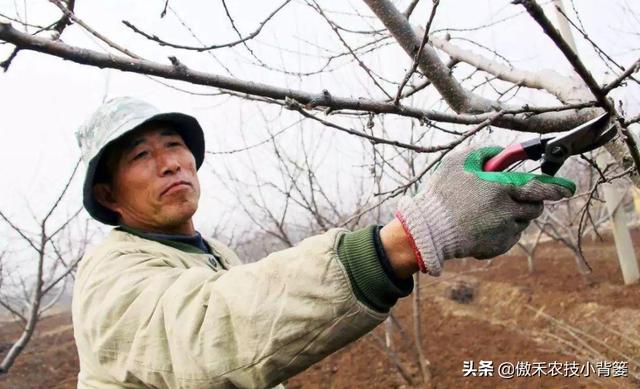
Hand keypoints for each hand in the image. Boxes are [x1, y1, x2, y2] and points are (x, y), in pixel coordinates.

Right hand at [394, 146, 574, 275]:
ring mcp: (503, 231)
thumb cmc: (441, 194)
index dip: (556, 187)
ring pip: (522, 221)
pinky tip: (482, 225)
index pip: (539, 186)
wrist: (427, 230)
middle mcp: (507, 211)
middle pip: (535, 206)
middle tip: (517, 197)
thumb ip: (485, 152)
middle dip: (532, 200)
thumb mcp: (458, 162)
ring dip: (514, 214)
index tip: (567, 188)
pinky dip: (502, 229)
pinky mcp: (497, 247)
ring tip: (489, 211)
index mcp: (501, 187)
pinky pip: (510, 236)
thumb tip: (502, 153)